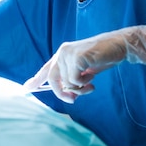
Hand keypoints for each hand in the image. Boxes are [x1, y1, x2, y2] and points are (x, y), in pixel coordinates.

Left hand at [23, 20, 145, 102]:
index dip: (36, 80)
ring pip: (67, 83)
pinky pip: (75, 80)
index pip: (46, 69)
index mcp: (62, 54)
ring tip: (90, 82)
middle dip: (62, 94)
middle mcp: (62, 52)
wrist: (119, 45)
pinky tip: (92, 76)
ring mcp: (69, 53)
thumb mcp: (85, 70)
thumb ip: (73, 79)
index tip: (26, 88)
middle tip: (73, 100)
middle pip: (53, 80)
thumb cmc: (103, 57)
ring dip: (80, 88)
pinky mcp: (77, 57)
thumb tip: (67, 93)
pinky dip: (84, 83)